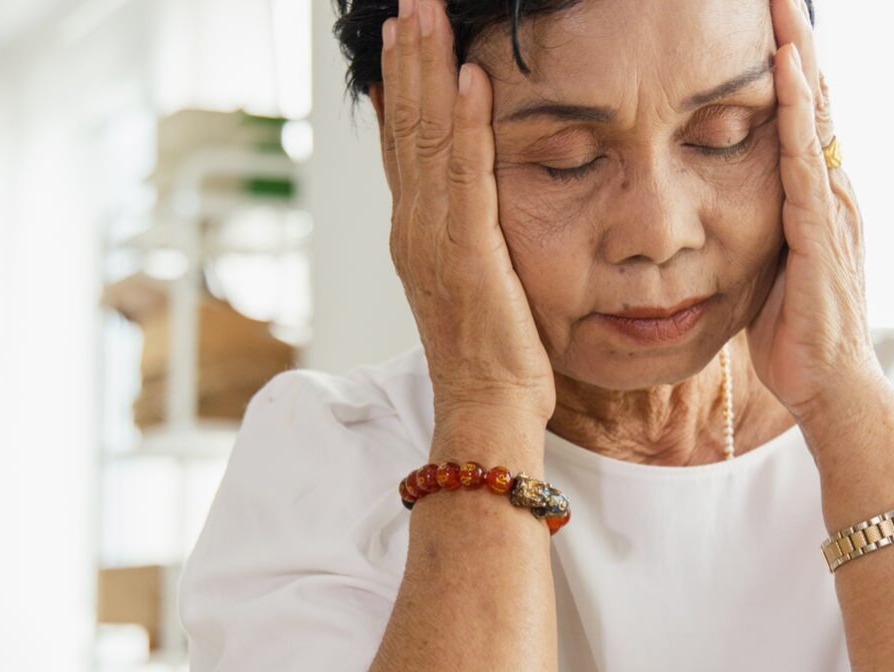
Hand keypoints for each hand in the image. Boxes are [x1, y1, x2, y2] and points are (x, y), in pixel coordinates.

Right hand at [377, 0, 554, 427]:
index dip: (400, 83)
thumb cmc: (493, 356)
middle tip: (406, 1)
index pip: (402, 141)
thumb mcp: (475, 281)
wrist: (486, 408)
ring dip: (428, 69)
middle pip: (404, 124)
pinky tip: (470, 76)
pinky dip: (466, 121)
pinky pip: (466, 173)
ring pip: (426, 136)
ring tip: (424, 14)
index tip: (401, 32)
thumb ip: (469, 233)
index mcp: (415, 232)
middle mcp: (414, 227)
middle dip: (408, 56)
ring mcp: (433, 239)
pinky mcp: (467, 252)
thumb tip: (477, 197)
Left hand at [743, 0, 883, 423]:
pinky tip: (787, 78)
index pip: (806, 115)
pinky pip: (805, 163)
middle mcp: (832, 192)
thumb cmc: (795, 334)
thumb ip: (756, 224)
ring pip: (817, 118)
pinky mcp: (820, 235)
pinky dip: (799, 116)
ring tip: (783, 9)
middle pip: (817, 99)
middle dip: (797, 41)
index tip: (769, 15)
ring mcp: (832, 210)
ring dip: (799, 60)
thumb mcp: (767, 264)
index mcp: (817, 197)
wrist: (828, 389)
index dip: (790, 63)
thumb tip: (720, 201)